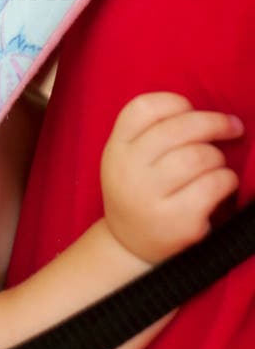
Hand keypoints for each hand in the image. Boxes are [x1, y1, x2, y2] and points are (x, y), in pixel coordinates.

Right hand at [101, 92, 241, 263]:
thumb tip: (203, 112)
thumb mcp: (127, 157)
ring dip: (218, 155)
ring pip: (198, 156)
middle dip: (214, 122)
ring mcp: (150, 198)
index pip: (143, 108)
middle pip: (178, 129)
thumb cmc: (139, 190)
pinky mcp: (177, 222)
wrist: (129, 245)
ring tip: (217, 163)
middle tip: (232, 125)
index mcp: (116, 148)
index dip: (174, 102)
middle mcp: (128, 170)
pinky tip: (223, 183)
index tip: (190, 109)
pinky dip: (227, 179)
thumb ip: (151, 131)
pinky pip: (214, 185)